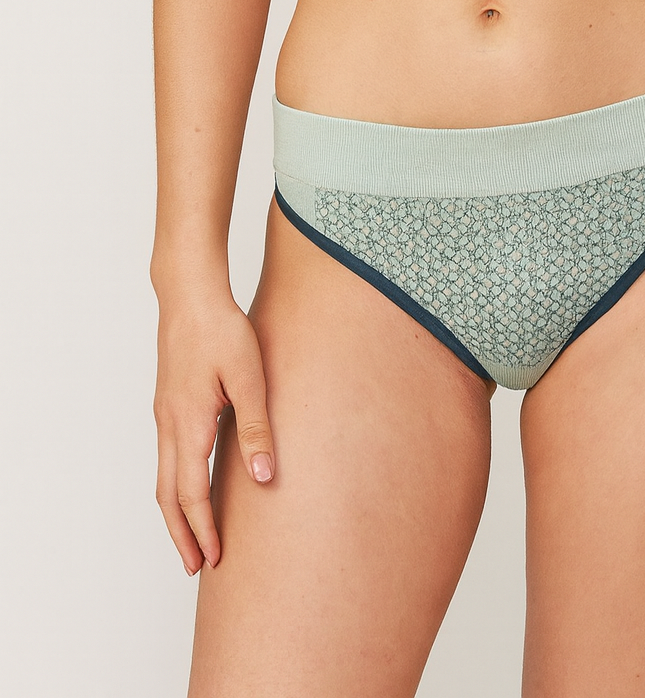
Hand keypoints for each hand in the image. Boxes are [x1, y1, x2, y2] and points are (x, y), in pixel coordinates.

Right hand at [154, 292, 275, 574]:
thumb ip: (256, 428)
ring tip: (191, 537)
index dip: (204, 529)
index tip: (215, 559)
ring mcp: (165, 414)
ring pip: (163, 477)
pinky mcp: (168, 403)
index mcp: (189, 424)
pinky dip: (175, 484)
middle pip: (168, 495)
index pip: (193, 494)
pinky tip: (191, 485)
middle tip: (195, 566)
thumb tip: (263, 478)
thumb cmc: (222, 330)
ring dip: (176, 512)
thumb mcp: (250, 377)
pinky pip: (167, 456)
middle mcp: (170, 425)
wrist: (189, 294)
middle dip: (182, 534)